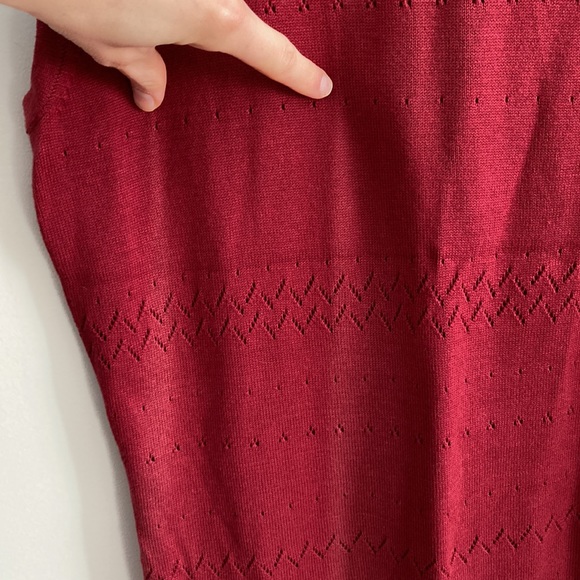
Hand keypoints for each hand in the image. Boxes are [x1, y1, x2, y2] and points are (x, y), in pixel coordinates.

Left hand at [9, 0, 333, 111]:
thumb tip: (152, 93)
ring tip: (163, 14)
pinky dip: (185, 4)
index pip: (274, 54)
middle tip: (204, 35)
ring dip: (207, 11)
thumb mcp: (113, 47)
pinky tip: (161, 6)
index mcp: (216, 17)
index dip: (301, 74)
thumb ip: (145, 71)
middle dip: (232, 27)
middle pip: (244, 11)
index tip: (322, 86)